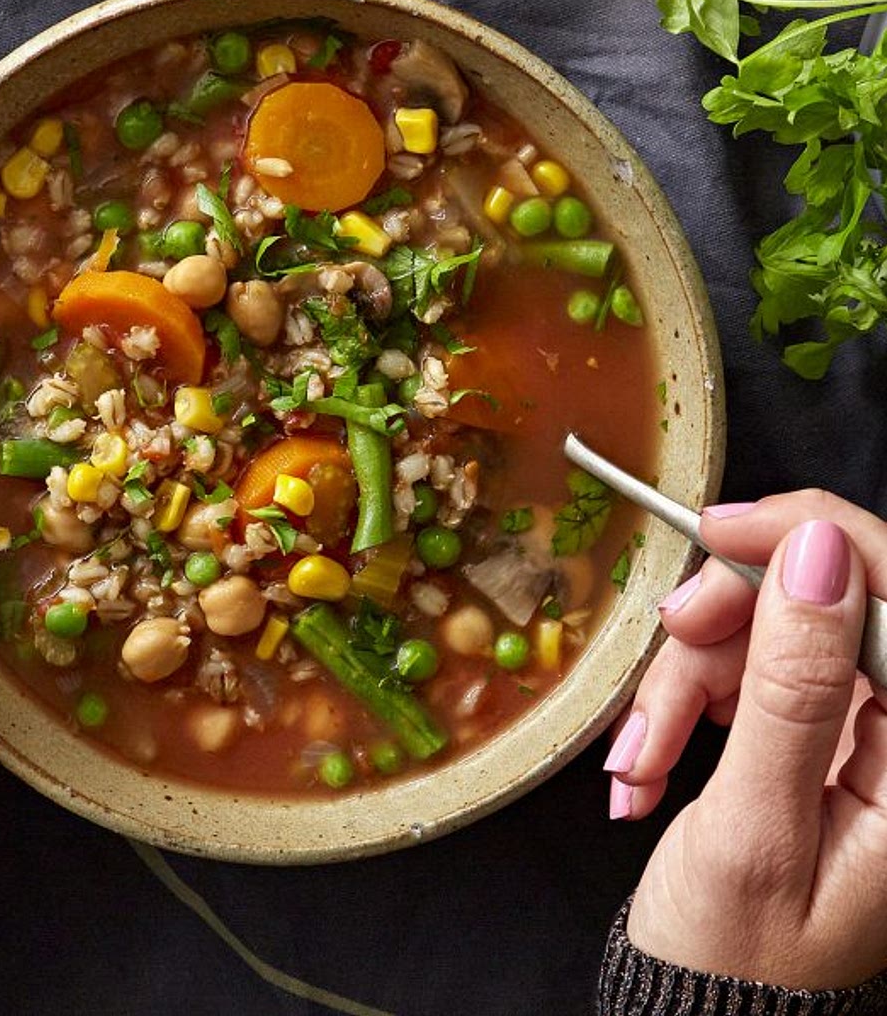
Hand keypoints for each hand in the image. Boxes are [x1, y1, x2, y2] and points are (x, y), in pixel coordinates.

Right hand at [605, 491, 886, 989]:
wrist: (699, 1014)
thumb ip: (793, 690)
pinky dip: (686, 702)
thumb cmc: (735, 957)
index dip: (815, 539)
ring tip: (643, 756)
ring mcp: (855, 731)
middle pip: (821, 603)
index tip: (721, 529)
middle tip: (666, 647)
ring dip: (687, 679)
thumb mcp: (756, 827)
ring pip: (766, 633)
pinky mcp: (807, 731)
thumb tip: (818, 556)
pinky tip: (653, 757)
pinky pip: (743, 670)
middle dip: (727, 623)